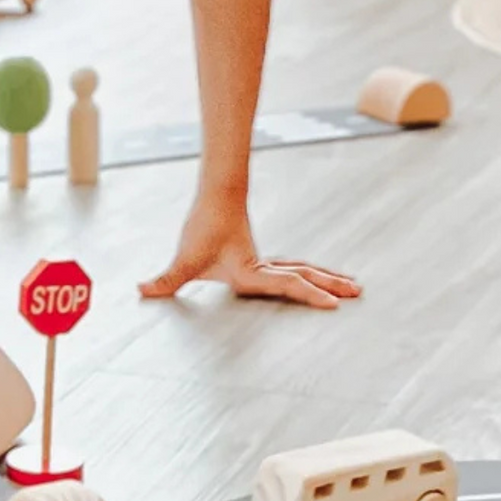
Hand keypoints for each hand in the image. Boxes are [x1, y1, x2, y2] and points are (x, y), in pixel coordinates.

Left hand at [138, 198, 360, 310]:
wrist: (216, 196)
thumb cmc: (203, 228)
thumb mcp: (183, 260)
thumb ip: (165, 279)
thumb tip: (141, 290)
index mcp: (251, 273)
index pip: (287, 284)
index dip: (310, 294)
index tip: (333, 304)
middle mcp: (264, 268)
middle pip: (305, 276)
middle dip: (330, 287)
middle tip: (359, 294)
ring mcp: (267, 261)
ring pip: (305, 270)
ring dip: (328, 278)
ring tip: (353, 287)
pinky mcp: (264, 258)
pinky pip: (295, 268)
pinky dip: (313, 274)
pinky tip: (323, 279)